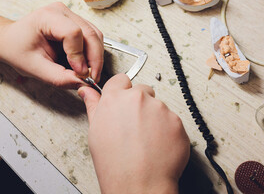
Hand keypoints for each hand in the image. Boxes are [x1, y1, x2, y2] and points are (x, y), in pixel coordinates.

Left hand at [0, 2, 103, 88]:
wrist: (11, 41)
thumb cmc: (17, 49)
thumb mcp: (35, 68)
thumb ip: (59, 77)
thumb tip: (82, 83)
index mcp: (46, 17)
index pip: (73, 33)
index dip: (79, 55)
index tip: (80, 73)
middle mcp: (61, 11)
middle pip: (90, 34)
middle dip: (94, 59)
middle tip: (91, 78)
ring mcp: (71, 15)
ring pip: (95, 36)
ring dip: (95, 56)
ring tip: (87, 73)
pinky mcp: (77, 23)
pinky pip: (93, 37)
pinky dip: (93, 53)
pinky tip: (85, 65)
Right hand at [78, 74, 189, 193]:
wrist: (139, 184)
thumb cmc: (115, 164)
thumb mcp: (96, 132)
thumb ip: (94, 106)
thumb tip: (87, 92)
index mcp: (115, 98)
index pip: (121, 79)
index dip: (122, 91)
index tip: (124, 101)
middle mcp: (138, 98)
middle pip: (142, 90)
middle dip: (140, 104)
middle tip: (135, 126)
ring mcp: (160, 108)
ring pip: (158, 106)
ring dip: (154, 117)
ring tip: (146, 140)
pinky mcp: (176, 120)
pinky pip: (172, 120)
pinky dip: (168, 130)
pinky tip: (158, 145)